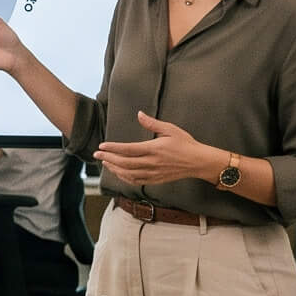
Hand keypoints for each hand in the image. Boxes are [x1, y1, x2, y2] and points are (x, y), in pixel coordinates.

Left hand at [96, 112, 229, 188]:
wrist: (198, 162)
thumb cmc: (186, 144)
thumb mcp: (170, 129)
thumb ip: (152, 123)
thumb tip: (139, 114)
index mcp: (154, 149)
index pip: (128, 149)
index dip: (113, 148)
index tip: (102, 146)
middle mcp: (152, 163)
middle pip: (124, 163)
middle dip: (108, 158)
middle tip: (97, 154)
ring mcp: (153, 173)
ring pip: (128, 174)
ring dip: (114, 168)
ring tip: (105, 162)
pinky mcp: (155, 180)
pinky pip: (136, 181)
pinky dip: (124, 178)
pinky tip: (118, 173)